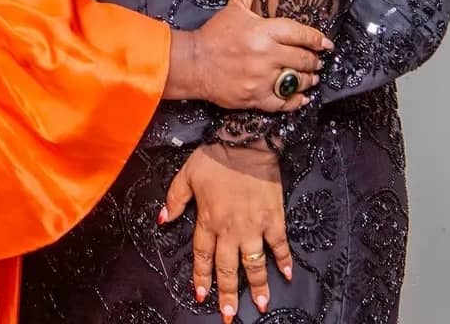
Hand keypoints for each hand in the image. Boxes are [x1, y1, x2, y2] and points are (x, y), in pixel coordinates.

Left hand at [160, 143, 290, 321]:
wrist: (245, 143)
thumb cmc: (214, 157)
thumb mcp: (186, 174)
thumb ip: (174, 199)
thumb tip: (161, 220)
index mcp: (208, 219)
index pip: (202, 256)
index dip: (201, 277)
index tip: (200, 295)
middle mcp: (230, 229)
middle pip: (228, 267)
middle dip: (228, 293)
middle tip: (229, 314)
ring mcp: (254, 226)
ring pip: (255, 263)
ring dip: (258, 286)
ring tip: (261, 306)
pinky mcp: (274, 218)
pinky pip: (280, 244)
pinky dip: (284, 260)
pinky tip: (287, 275)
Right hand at [164, 0, 331, 109]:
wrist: (194, 63)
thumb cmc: (215, 34)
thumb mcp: (233, 8)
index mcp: (263, 31)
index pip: (299, 33)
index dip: (316, 39)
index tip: (326, 43)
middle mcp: (266, 54)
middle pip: (302, 58)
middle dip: (314, 60)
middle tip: (317, 60)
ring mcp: (262, 78)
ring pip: (297, 81)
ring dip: (308, 79)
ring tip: (312, 77)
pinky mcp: (256, 97)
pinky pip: (284, 102)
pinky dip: (296, 101)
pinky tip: (302, 97)